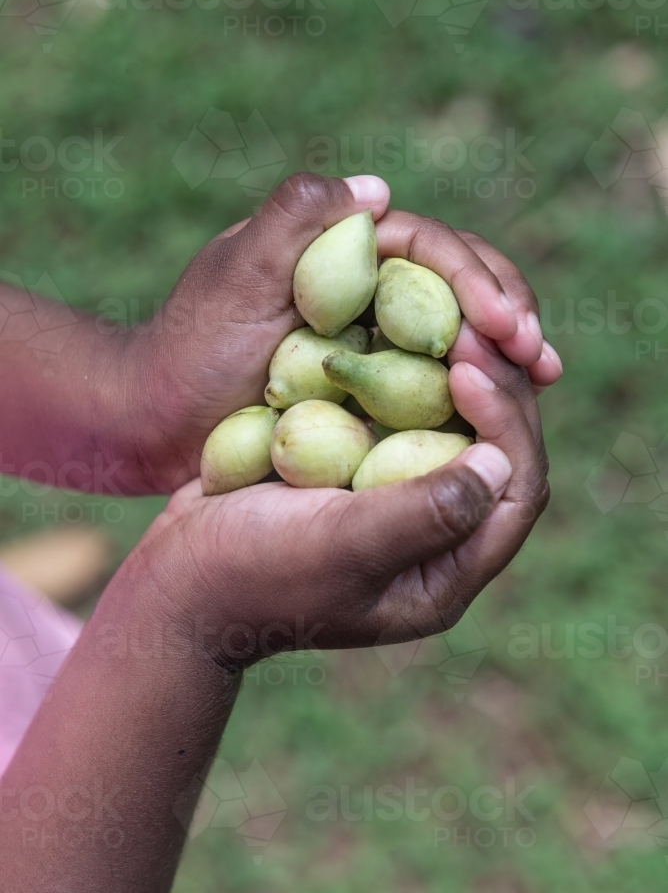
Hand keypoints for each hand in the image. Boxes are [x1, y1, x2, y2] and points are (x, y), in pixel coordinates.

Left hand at [126, 173, 559, 492]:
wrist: (156, 418)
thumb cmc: (189, 348)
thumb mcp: (235, 276)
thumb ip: (294, 218)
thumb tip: (377, 188)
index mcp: (345, 245)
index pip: (431, 249)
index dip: (476, 281)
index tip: (504, 326)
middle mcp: (368, 283)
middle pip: (459, 286)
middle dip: (507, 314)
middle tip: (542, 361)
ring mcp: (375, 334)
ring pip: (458, 334)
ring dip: (503, 355)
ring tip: (541, 382)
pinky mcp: (373, 384)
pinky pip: (434, 382)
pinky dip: (471, 393)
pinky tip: (501, 416)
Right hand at [140, 347, 547, 660]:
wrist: (177, 578)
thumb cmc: (252, 572)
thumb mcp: (340, 546)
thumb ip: (425, 513)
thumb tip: (501, 464)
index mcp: (445, 575)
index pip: (516, 494)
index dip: (508, 424)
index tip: (471, 365)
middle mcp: (436, 543)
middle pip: (496, 456)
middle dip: (493, 391)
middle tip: (469, 327)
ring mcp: (399, 506)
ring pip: (457, 430)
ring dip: (457, 377)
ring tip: (444, 321)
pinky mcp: (363, 476)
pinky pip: (408, 420)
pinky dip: (411, 378)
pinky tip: (397, 334)